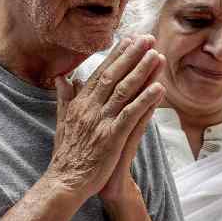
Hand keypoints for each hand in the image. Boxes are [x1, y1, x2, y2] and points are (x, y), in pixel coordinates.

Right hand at [51, 35, 165, 200]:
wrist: (65, 182)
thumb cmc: (67, 154)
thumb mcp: (62, 121)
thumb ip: (65, 97)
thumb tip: (62, 77)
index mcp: (80, 103)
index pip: (100, 73)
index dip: (116, 55)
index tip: (128, 39)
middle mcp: (90, 108)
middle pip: (114, 76)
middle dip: (132, 55)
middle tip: (148, 38)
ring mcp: (101, 122)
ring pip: (124, 90)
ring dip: (142, 71)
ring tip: (157, 55)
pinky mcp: (112, 138)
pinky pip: (131, 115)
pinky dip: (145, 101)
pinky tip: (159, 89)